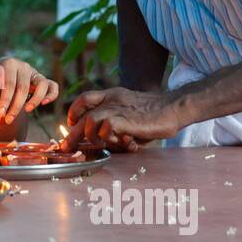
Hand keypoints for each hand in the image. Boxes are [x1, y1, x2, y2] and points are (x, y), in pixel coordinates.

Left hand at [0, 57, 60, 124]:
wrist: (6, 66)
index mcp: (8, 65)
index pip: (7, 84)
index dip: (4, 100)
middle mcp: (23, 66)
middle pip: (22, 87)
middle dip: (15, 106)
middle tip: (8, 119)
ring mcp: (35, 72)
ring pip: (41, 85)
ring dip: (35, 99)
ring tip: (26, 111)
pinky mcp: (43, 79)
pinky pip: (52, 85)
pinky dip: (51, 95)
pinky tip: (44, 104)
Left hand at [65, 87, 180, 149]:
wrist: (174, 107)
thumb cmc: (155, 115)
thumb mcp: (131, 114)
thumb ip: (116, 123)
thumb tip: (105, 140)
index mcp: (113, 95)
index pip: (85, 98)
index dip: (75, 111)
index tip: (72, 123)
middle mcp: (112, 100)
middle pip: (83, 115)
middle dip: (73, 134)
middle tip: (68, 146)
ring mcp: (118, 108)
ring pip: (90, 121)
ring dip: (91, 136)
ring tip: (100, 144)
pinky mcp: (126, 119)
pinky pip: (107, 128)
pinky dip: (108, 137)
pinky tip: (120, 142)